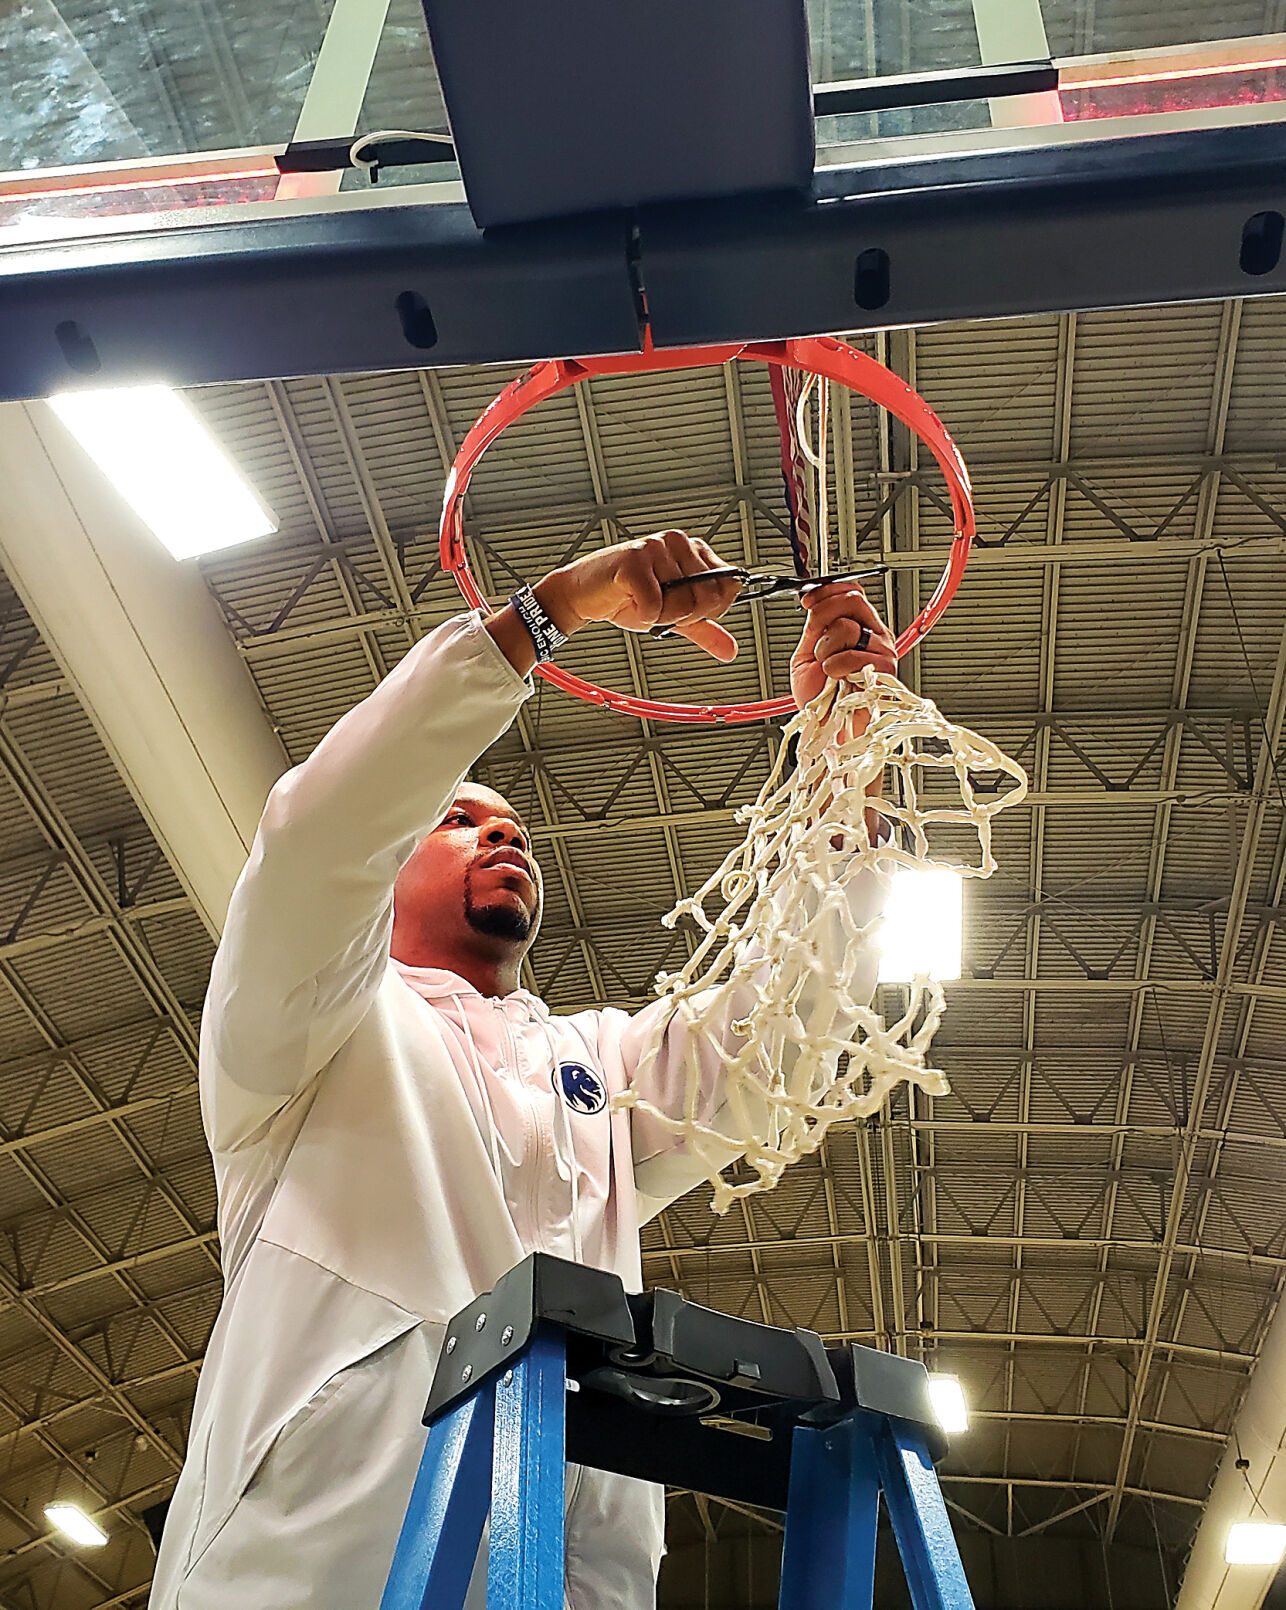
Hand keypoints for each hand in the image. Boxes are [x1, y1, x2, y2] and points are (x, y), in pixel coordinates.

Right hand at [536, 531, 741, 660]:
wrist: (583, 595)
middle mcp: (678, 542)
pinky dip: (642, 616)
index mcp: (693, 550)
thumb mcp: (672, 615)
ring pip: (683, 604)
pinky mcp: (635, 559)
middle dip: (682, 616)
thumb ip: (703, 629)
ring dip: (660, 617)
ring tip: (641, 603)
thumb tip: (730, 650)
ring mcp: (656, 547)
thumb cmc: (625, 597)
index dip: (709, 609)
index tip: (683, 609)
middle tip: (657, 608)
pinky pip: (655, 605)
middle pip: (708, 599)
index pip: (729, 585)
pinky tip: (628, 601)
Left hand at [789, 581, 896, 709]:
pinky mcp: (885, 669)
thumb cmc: (821, 701)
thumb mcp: (807, 654)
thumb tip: (813, 600)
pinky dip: (835, 666)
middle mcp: (873, 636)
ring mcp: (881, 651)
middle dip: (824, 616)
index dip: (828, 590)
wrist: (828, 730)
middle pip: (852, 601)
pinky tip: (835, 678)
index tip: (808, 599)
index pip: (851, 593)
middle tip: (816, 642)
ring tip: (827, 670)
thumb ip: (814, 627)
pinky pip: (853, 653)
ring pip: (847, 627)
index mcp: (859, 629)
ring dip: (826, 649)